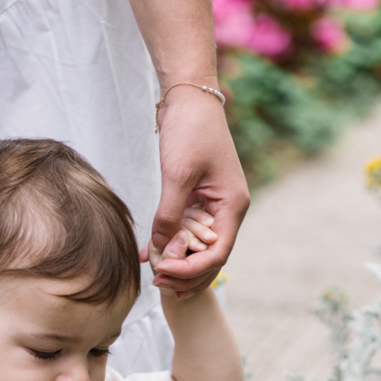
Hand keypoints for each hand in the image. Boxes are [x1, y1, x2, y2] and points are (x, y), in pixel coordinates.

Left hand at [143, 85, 249, 297]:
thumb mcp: (177, 174)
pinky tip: (147, 254)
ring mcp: (213, 206)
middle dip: (185, 275)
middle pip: (210, 258)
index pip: (217, 254)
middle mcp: (227, 211)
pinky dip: (169, 243)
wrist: (189, 96)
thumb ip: (169, 214)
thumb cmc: (190, 129)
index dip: (190, 271)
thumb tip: (160, 251)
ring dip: (177, 263)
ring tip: (153, 275)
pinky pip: (185, 230)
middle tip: (156, 284)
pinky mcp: (197, 199)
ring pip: (197, 248)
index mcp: (233, 206)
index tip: (162, 273)